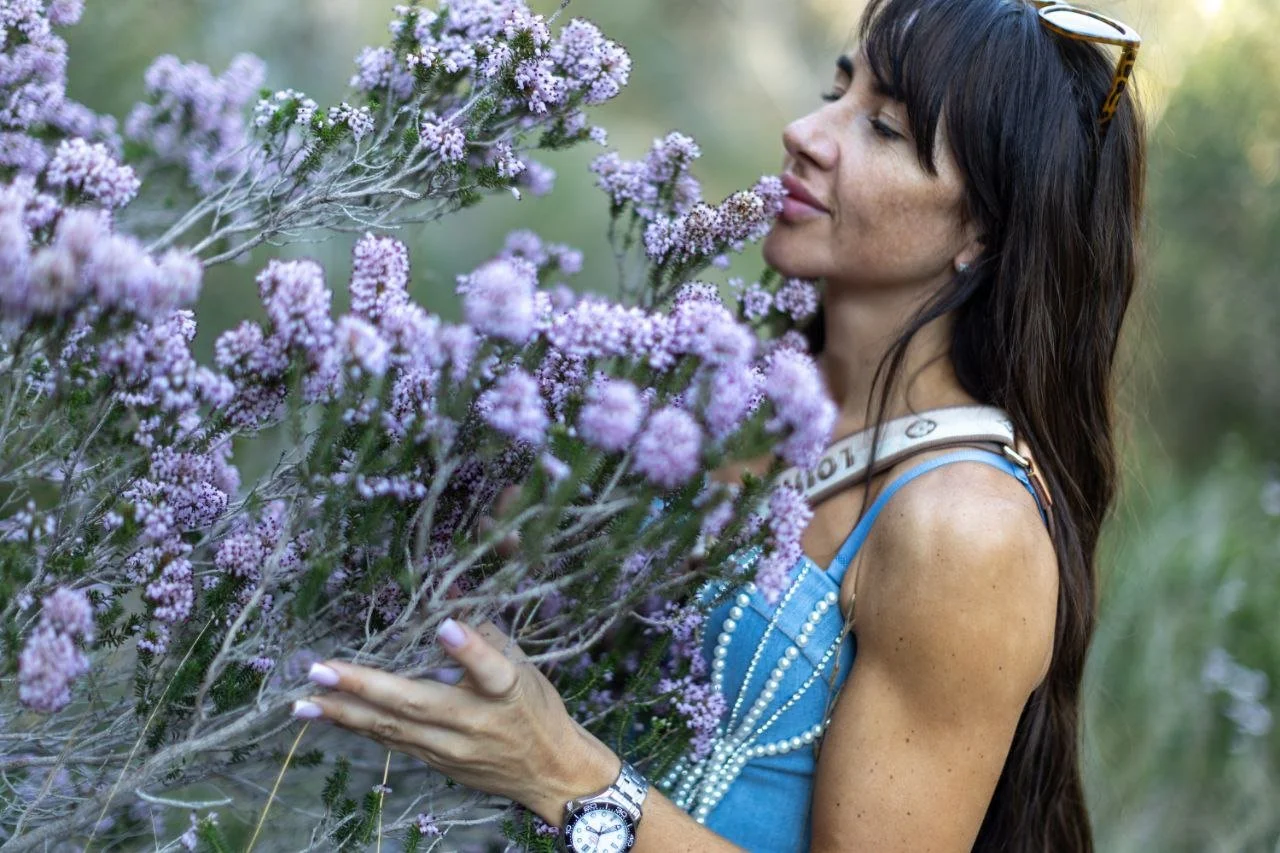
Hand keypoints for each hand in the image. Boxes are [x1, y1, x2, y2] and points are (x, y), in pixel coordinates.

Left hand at [291, 618, 619, 825]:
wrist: (549, 772)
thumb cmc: (535, 708)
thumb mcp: (524, 666)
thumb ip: (486, 636)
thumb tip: (448, 597)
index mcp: (508, 690)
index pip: (491, 669)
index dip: (469, 649)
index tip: (446, 626)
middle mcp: (476, 721)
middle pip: (418, 704)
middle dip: (365, 686)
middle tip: (322, 670)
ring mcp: (453, 748)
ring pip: (393, 729)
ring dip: (346, 713)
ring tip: (305, 701)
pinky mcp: (437, 763)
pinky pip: (393, 742)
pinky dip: (359, 727)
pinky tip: (328, 715)